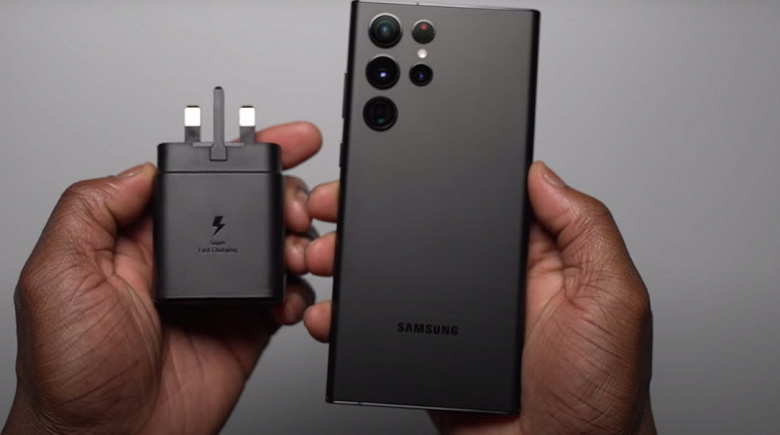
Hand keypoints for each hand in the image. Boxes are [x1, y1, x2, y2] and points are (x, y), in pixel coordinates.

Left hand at [4, 122, 321, 434]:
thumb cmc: (71, 372)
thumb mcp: (57, 275)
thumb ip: (92, 209)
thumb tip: (142, 168)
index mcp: (141, 238)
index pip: (197, 181)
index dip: (240, 157)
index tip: (279, 141)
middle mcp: (184, 261)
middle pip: (247, 206)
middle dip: (286, 194)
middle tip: (301, 203)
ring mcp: (219, 292)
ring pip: (275, 246)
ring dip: (300, 240)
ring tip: (301, 248)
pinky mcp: (246, 327)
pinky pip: (287, 296)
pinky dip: (300, 291)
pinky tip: (290, 297)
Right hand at [303, 162, 655, 433]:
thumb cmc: (598, 394)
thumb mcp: (615, 298)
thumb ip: (585, 229)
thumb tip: (541, 173)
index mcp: (536, 258)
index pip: (483, 198)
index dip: (445, 173)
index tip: (404, 152)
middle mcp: (492, 281)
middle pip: (428, 229)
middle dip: (380, 210)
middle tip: (342, 201)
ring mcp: (454, 315)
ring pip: (396, 271)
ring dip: (357, 257)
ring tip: (328, 249)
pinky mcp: (427, 349)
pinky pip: (382, 323)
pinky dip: (350, 314)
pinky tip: (336, 307)